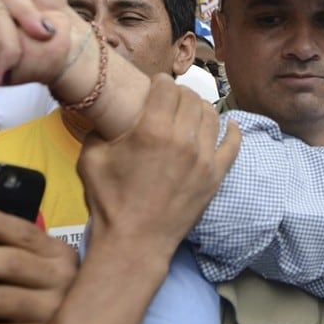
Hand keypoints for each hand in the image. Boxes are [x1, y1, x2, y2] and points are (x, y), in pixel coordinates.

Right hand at [77, 74, 241, 260]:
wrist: (135, 242)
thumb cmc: (109, 202)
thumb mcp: (90, 159)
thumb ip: (99, 130)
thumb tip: (105, 115)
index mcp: (153, 131)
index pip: (167, 88)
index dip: (160, 81)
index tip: (154, 85)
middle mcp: (184, 140)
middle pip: (190, 98)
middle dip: (179, 93)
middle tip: (169, 99)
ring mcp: (204, 159)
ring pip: (211, 116)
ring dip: (200, 107)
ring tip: (191, 110)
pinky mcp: (216, 176)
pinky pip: (232, 145)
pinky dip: (232, 130)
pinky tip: (229, 123)